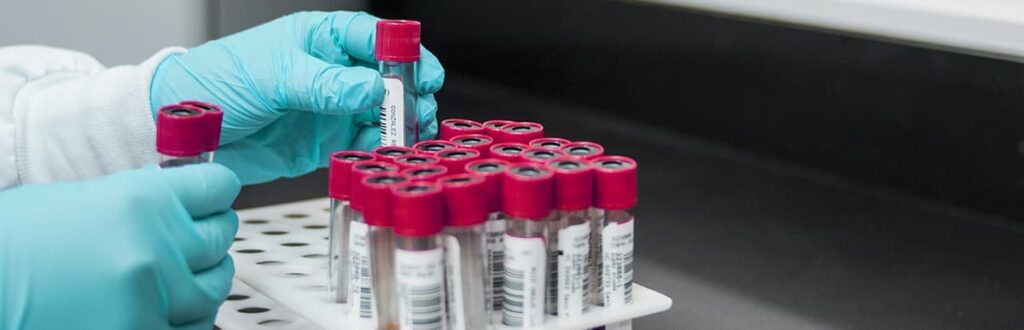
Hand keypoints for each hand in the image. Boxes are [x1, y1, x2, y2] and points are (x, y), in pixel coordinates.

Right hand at [0, 164, 240, 329]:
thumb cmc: (16, 243)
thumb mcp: (84, 200)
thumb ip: (144, 201)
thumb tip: (183, 203)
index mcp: (142, 200)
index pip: (220, 187)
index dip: (216, 192)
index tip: (212, 198)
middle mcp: (155, 248)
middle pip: (222, 236)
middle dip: (210, 235)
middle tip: (196, 236)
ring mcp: (152, 298)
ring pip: (216, 286)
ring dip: (204, 279)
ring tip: (183, 275)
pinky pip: (195, 327)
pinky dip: (185, 317)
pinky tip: (166, 308)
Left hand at [150, 11, 444, 183]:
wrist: (184, 130)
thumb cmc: (216, 82)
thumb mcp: (274, 76)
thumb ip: (326, 84)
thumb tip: (372, 88)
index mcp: (319, 40)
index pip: (374, 38)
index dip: (403, 53)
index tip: (423, 73)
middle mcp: (330, 72)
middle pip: (386, 78)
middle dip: (408, 94)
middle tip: (417, 112)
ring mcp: (329, 108)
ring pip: (379, 114)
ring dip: (396, 126)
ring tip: (402, 138)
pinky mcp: (323, 142)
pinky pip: (360, 144)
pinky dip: (375, 149)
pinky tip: (378, 152)